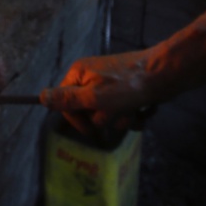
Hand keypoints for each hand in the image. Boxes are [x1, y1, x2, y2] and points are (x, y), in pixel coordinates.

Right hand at [40, 49, 161, 140]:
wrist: (165, 74)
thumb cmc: (129, 86)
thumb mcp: (94, 97)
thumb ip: (67, 100)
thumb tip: (40, 97)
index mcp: (79, 74)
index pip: (65, 103)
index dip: (77, 119)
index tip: (91, 131)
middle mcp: (91, 77)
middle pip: (87, 111)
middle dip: (104, 118)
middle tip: (117, 111)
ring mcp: (110, 84)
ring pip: (107, 114)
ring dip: (120, 118)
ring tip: (133, 110)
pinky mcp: (126, 91)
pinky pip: (121, 112)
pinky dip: (131, 115)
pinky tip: (141, 110)